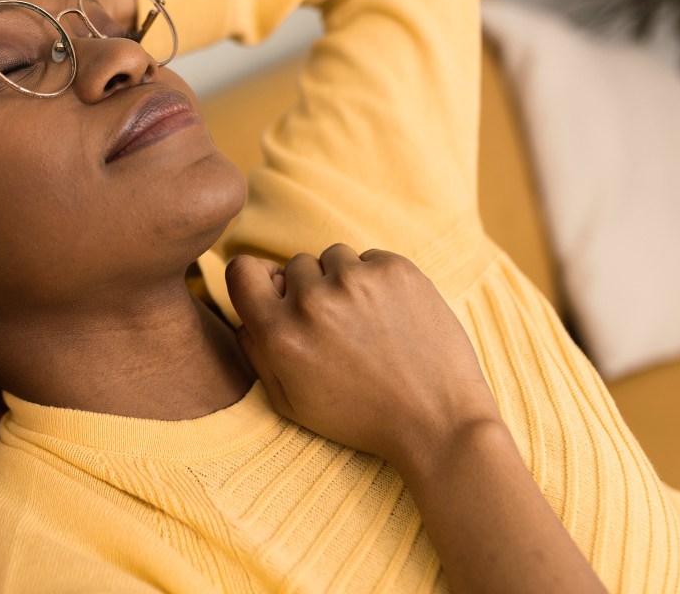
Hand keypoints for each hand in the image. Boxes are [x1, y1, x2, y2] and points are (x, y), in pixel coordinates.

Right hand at [225, 244, 501, 471]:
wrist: (438, 422)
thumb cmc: (362, 418)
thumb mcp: (291, 402)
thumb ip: (258, 352)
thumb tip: (246, 313)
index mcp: (279, 334)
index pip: (241, 270)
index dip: (258, 279)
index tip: (278, 293)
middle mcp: (312, 301)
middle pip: (296, 265)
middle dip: (311, 289)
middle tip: (339, 328)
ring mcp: (356, 281)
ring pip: (335, 257)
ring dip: (345, 281)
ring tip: (369, 322)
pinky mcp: (396, 270)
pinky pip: (371, 259)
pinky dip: (379, 280)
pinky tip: (394, 316)